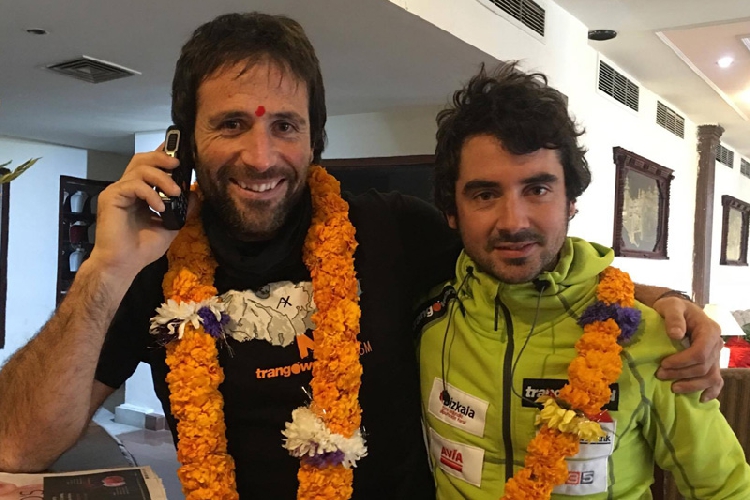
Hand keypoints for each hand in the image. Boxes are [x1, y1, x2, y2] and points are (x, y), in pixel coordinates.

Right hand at [88, 145, 181, 279]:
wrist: (124, 264)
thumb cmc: (142, 248)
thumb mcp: (171, 225)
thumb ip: (183, 208)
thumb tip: (196, 193)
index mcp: (140, 192)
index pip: (150, 166)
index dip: (163, 156)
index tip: (180, 154)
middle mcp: (127, 188)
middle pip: (141, 159)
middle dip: (161, 158)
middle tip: (178, 165)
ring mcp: (118, 191)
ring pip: (139, 168)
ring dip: (161, 177)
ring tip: (175, 192)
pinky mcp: (111, 197)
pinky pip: (133, 184)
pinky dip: (150, 193)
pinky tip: (160, 207)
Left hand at [653, 296, 722, 401]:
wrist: (676, 310)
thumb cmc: (672, 307)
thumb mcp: (670, 306)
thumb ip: (674, 318)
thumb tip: (676, 335)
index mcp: (709, 330)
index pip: (700, 353)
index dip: (682, 362)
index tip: (663, 364)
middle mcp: (716, 344)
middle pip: (703, 367)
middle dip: (681, 374)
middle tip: (660, 374)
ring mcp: (715, 355)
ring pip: (710, 377)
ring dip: (692, 385)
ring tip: (673, 388)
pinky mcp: (711, 362)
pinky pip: (716, 380)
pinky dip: (710, 391)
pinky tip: (700, 398)